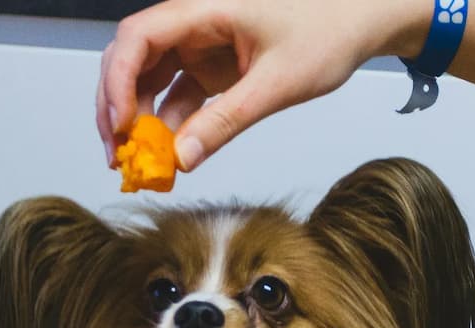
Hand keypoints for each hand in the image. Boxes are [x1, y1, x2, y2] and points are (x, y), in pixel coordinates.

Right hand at [97, 0, 427, 171]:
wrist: (358, 21)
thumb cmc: (328, 31)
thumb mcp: (277, 83)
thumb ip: (227, 121)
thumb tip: (182, 158)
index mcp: (206, 8)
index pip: (139, 37)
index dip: (118, 82)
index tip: (119, 126)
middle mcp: (193, 23)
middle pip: (131, 60)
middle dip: (116, 107)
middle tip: (118, 156)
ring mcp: (199, 45)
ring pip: (148, 81)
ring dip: (138, 122)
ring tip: (139, 165)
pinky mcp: (209, 67)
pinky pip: (175, 96)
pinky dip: (167, 127)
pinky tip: (168, 158)